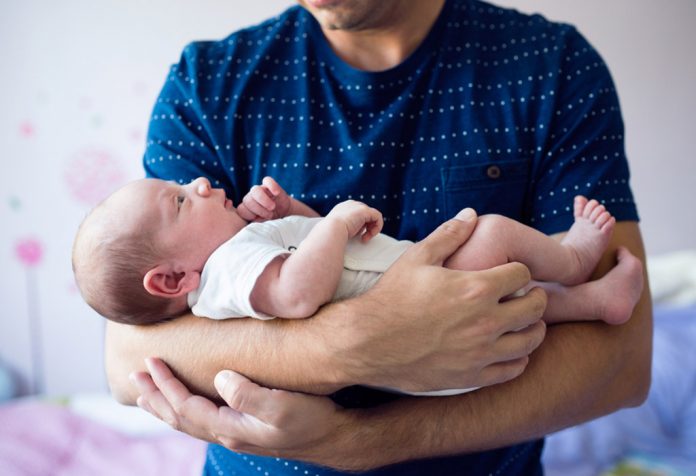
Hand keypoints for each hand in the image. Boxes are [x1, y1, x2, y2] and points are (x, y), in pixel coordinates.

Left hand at [131, 358, 349, 464]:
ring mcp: (236, 434)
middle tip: (135, 377)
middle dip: (155, 398)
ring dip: (165, 405)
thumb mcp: (283, 406)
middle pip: (180, 418)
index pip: (186, 407)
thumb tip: (220, 377)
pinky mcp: (245, 428)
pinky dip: (184, 409)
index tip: (151, 363)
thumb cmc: (311, 420)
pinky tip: (185, 403)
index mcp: (231, 429)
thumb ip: (249, 395)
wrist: (333, 437)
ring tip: (147, 393)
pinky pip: (202, 419)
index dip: (166, 386)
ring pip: (189, 421)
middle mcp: (228, 434)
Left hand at [237, 176, 291, 220]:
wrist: (285, 214)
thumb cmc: (272, 221)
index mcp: (247, 209)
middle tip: (270, 215)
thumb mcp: (264, 225)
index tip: (260, 220)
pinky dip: (272, 186)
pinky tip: (276, 193)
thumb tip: (255, 221)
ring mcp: (260, 190)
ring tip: (272, 207)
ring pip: (255, 190)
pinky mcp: (269, 185)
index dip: (250, 215)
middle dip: (258, 209)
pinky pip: (267, 180)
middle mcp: (251, 198)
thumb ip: (257, 224)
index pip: (241, 210)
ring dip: (263, 200)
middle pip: (247, 200)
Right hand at [325, 200, 382, 241]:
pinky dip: (377, 227)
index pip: (357, 214)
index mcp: (343, 208)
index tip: (358, 236)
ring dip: (372, 229)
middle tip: (363, 238)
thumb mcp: (340, 229)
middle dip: (367, 227)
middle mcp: (351, 204)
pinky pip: (378, 217)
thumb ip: (349, 227)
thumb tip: (358, 232)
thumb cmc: (332, 233)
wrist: (331, 230)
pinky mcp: (365, 210)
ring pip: (373, 216)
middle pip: (366, 214)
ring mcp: (358, 206)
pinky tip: (370, 235)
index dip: (360, 225)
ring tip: (365, 238)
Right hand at [334, 208, 547, 391]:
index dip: (519, 270)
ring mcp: (481, 352)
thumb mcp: (417, 258)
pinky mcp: (472, 376)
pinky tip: (509, 348)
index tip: (512, 272)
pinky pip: (513, 369)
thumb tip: (471, 214)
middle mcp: (485, 321)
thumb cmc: (391, 297)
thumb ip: (449, 234)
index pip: (522, 274)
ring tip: (523, 321)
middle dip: (535, 296)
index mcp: (476, 288)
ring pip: (530, 340)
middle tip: (527, 294)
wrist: (366, 342)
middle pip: (535, 307)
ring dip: (533, 327)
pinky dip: (519, 357)